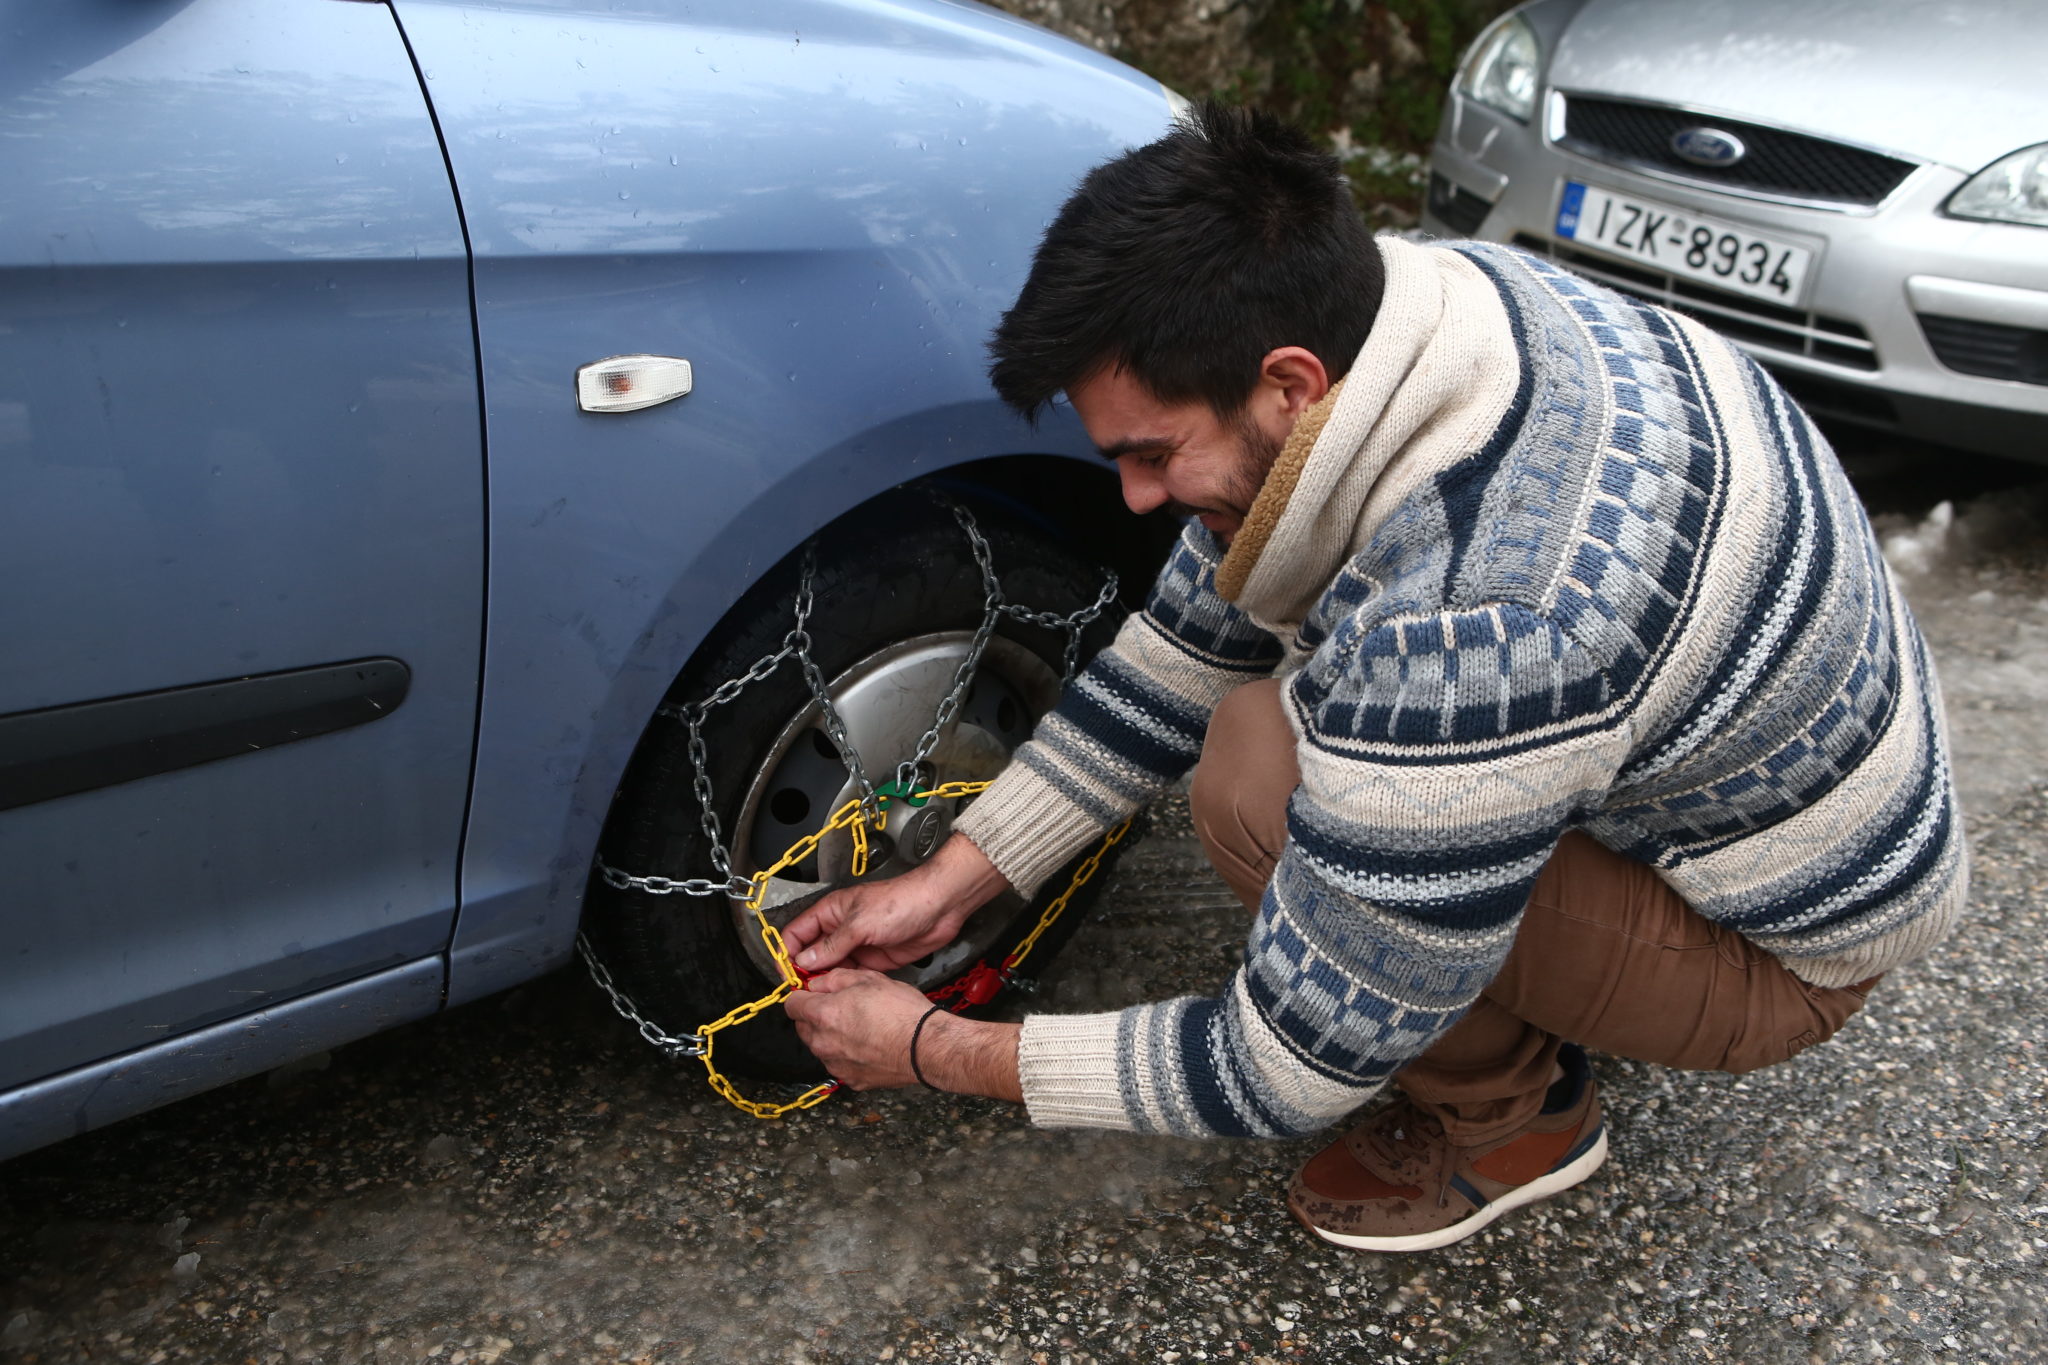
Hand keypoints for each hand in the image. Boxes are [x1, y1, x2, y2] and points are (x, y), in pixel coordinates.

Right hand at [783, 832, 1009, 972]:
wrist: (938, 908)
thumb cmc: (901, 902)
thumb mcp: (860, 924)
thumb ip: (831, 945)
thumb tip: (805, 960)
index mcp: (831, 912)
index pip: (796, 933)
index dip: (787, 953)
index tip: (786, 974)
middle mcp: (840, 929)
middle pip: (811, 953)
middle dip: (804, 971)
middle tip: (802, 991)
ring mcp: (856, 945)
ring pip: (830, 967)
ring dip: (824, 980)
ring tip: (820, 996)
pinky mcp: (872, 960)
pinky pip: (850, 974)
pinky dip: (843, 984)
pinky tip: (841, 993)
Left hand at [784, 969, 1022, 1099]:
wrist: (927, 1047)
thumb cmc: (902, 1012)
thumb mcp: (869, 979)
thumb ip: (835, 978)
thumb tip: (818, 983)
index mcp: (823, 1015)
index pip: (791, 1004)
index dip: (801, 995)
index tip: (812, 993)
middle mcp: (823, 1043)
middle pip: (802, 1027)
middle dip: (815, 1016)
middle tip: (841, 1007)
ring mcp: (836, 1065)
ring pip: (820, 1047)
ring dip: (830, 1036)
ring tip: (859, 1027)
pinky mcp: (851, 1080)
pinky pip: (838, 1064)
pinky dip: (846, 1055)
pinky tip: (867, 1045)